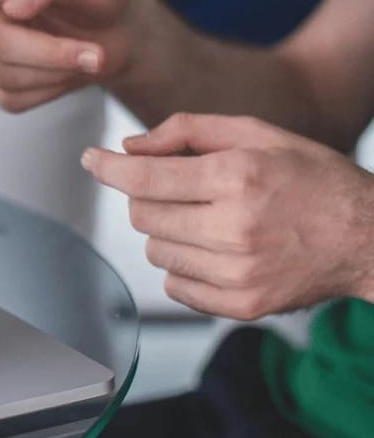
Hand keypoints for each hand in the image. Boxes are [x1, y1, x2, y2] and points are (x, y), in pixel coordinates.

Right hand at [0, 0, 150, 111]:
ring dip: (58, 70)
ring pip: (7, 75)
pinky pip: (17, 100)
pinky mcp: (7, 88)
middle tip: (97, 54)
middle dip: (50, 52)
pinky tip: (67, 72)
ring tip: (92, 53)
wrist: (124, 31)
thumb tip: (15, 4)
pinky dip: (53, 91)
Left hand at [82, 113, 373, 318]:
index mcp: (237, 178)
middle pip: (143, 215)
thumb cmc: (312, 178)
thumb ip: (187, 131)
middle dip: (148, 196)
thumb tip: (129, 148)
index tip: (91, 160)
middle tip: (180, 188)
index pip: (145, 178)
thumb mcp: (257, 134)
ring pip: (155, 251)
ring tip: (208, 219)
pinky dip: (183, 266)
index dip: (108, 168)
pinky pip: (175, 286)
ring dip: (167, 232)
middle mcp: (235, 228)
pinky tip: (215, 249)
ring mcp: (238, 273)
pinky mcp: (242, 306)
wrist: (369, 237)